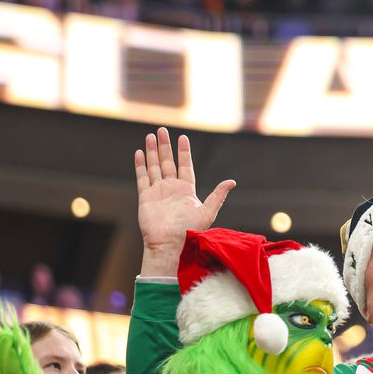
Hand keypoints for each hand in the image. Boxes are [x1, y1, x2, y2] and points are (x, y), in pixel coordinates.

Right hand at [135, 127, 235, 276]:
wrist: (170, 243)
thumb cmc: (190, 230)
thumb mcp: (208, 211)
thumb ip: (218, 195)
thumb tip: (232, 182)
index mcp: (186, 191)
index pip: (185, 166)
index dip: (183, 152)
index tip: (183, 137)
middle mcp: (171, 189)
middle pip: (168, 162)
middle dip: (165, 146)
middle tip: (162, 130)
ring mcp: (158, 192)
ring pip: (154, 166)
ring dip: (152, 151)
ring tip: (150, 136)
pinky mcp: (145, 197)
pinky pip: (142, 177)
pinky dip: (140, 165)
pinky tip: (139, 153)